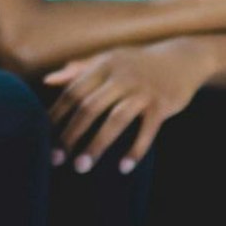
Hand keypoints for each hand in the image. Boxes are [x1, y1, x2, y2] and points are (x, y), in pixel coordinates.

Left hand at [43, 39, 212, 174]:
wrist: (182, 58)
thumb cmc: (138, 64)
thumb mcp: (110, 60)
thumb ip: (79, 71)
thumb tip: (48, 81)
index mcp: (104, 65)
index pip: (73, 91)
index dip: (56, 116)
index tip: (42, 138)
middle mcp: (122, 76)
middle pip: (89, 107)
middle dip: (70, 135)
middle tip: (55, 160)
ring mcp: (143, 90)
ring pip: (116, 119)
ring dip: (97, 145)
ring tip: (81, 167)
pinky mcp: (162, 104)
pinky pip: (147, 130)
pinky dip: (135, 150)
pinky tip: (123, 167)